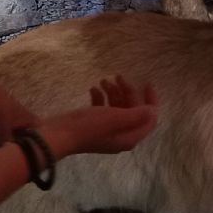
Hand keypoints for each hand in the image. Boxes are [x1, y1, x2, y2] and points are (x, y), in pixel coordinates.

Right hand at [40, 76, 158, 158]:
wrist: (59, 136)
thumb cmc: (89, 127)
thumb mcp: (115, 118)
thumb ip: (136, 115)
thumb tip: (153, 110)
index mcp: (129, 136)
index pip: (149, 119)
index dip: (151, 101)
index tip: (146, 83)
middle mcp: (120, 135)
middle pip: (132, 110)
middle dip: (128, 92)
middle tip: (118, 76)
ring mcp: (106, 131)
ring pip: (117, 108)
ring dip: (114, 92)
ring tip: (103, 80)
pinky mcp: (93, 126)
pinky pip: (103, 109)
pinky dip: (101, 98)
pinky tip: (93, 89)